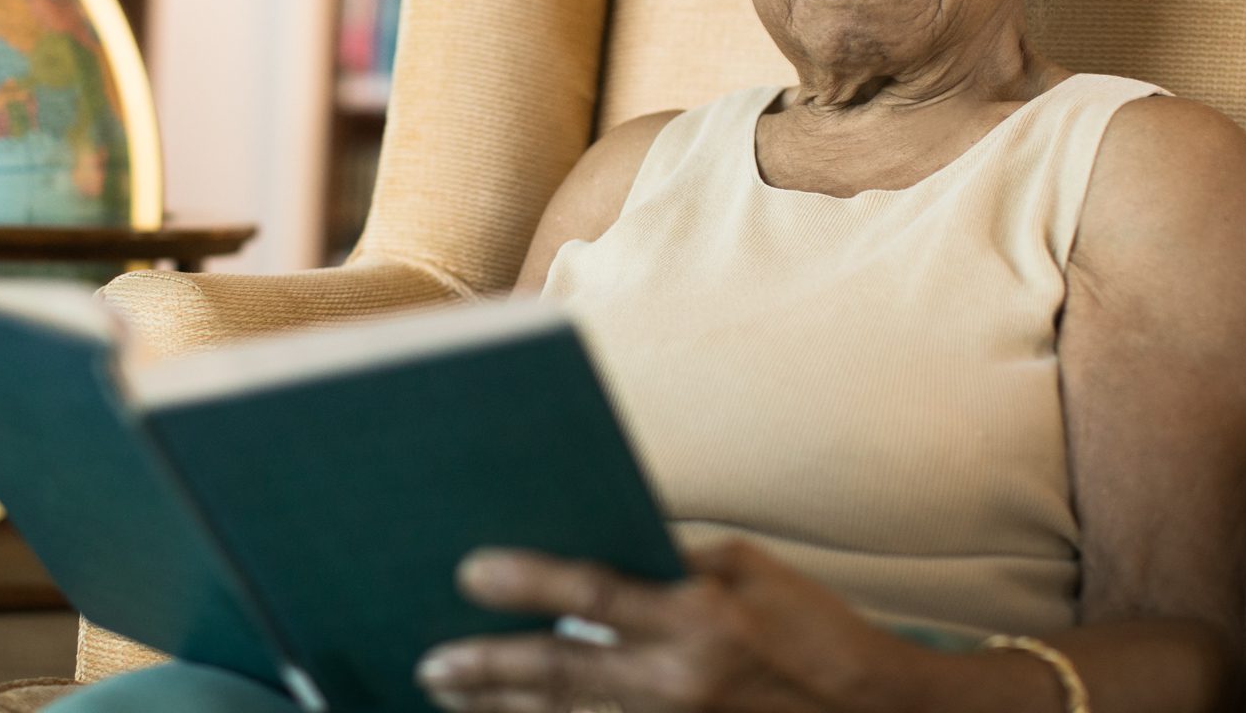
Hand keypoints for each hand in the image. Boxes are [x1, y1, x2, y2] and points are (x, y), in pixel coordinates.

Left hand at [415, 540, 939, 712]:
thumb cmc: (814, 629)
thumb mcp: (750, 565)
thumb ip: (673, 557)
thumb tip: (601, 548)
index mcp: (700, 615)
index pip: (592, 592)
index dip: (525, 581)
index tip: (470, 570)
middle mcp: (680, 680)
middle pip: (559, 673)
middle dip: (486, 667)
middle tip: (431, 663)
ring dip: (501, 710)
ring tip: (450, 696)